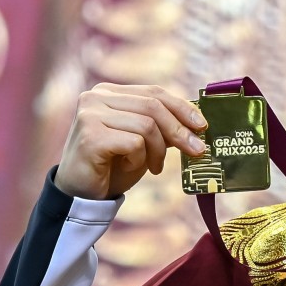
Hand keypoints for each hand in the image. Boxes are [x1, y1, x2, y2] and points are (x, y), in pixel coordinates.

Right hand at [54, 84, 206, 199]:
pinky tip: (130, 167)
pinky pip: (134, 143)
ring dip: (158, 152)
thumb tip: (199, 122)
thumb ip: (164, 126)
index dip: (182, 107)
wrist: (83, 193)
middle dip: (180, 130)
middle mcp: (95, 97)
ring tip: (153, 167)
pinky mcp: (90, 136)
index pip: (154, 92)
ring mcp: (89, 114)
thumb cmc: (115, 165)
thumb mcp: (145, 141)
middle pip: (153, 106)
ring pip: (147, 126)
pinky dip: (140, 160)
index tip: (203, 125)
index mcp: (109, 92)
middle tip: (197, 151)